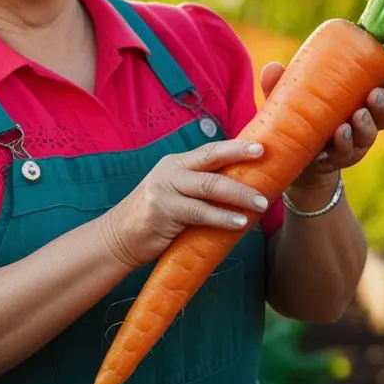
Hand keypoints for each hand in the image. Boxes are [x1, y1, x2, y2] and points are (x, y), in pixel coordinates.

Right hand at [101, 139, 269, 268]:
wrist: (118, 238)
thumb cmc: (155, 218)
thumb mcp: (175, 193)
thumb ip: (199, 188)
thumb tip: (242, 189)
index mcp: (177, 164)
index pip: (210, 150)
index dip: (236, 147)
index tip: (261, 145)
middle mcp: (171, 171)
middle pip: (211, 161)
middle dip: (240, 158)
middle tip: (265, 159)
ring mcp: (165, 190)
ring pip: (209, 187)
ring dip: (239, 195)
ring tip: (261, 203)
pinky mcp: (163, 212)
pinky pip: (200, 213)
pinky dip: (222, 217)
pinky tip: (239, 222)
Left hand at [259, 59, 383, 194]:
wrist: (292, 156)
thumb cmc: (299, 113)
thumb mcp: (289, 95)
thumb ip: (280, 82)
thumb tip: (273, 68)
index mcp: (361, 91)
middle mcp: (366, 116)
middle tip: (373, 95)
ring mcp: (356, 140)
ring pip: (372, 133)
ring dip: (367, 125)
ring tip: (356, 117)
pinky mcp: (341, 157)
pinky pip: (348, 152)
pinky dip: (345, 145)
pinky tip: (339, 136)